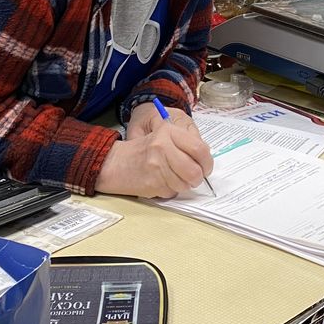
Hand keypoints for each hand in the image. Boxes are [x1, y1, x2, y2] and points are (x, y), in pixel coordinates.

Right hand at [96, 102, 213, 197]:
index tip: (206, 167)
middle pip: (195, 171)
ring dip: (184, 185)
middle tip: (195, 177)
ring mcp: (156, 166)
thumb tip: (206, 161)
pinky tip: (161, 181)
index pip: (200, 149)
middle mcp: (162, 147)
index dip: (207, 162)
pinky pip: (173, 192)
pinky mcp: (152, 183)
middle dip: (198, 178)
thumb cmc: (145, 149)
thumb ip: (186, 143)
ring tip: (174, 178)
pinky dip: (171, 190)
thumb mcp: (164, 136)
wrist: (116, 162)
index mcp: (168, 132)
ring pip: (185, 184)